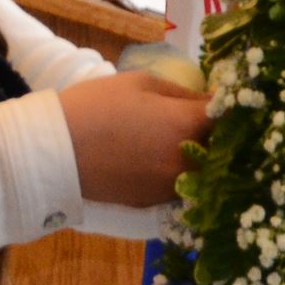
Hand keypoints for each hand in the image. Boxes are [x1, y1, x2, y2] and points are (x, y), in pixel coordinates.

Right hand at [57, 71, 213, 208]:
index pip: (228, 115)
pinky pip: (182, 186)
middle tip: (207, 120)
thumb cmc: (97, 105)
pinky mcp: (156, 202)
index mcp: (188, 124)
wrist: (55, 151)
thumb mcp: (141, 82)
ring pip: (204, 172)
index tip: (224, 98)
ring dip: (202, 157)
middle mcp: (189, 161)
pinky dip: (181, 174)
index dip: (229, 105)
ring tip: (184, 141)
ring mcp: (173, 187)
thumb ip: (181, 93)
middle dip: (220, 134)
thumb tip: (206, 100)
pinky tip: (163, 160)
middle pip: (223, 148)